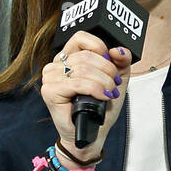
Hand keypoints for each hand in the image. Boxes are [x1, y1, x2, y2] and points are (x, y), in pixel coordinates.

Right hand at [40, 32, 133, 161]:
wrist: (92, 133)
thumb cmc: (99, 108)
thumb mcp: (116, 80)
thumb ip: (121, 61)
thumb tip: (118, 50)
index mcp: (68, 58)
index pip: (81, 37)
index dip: (100, 47)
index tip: (111, 64)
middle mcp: (56, 66)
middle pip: (85, 55)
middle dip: (107, 71)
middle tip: (115, 85)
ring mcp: (50, 78)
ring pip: (82, 68)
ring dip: (103, 82)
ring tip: (109, 93)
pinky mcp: (50, 92)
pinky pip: (77, 83)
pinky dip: (94, 89)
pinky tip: (101, 97)